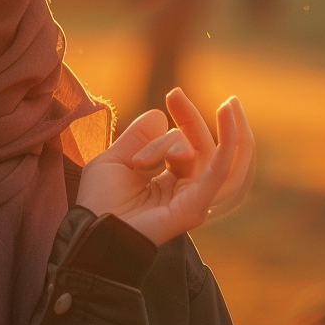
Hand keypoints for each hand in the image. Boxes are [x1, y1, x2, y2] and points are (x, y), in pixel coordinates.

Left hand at [75, 88, 254, 246]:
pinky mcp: (195, 208)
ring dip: (232, 132)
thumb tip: (160, 114)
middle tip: (174, 94)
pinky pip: (221, 173)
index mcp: (170, 184)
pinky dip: (229, 144)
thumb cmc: (99, 202)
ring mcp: (194, 202)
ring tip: (230, 105)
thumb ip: (138, 138)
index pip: (190, 147)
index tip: (172, 95)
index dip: (186, 119)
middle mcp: (186, 193)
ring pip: (221, 161)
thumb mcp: (115, 160)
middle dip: (193, 118)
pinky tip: (228, 120)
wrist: (91, 230)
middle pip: (206, 150)